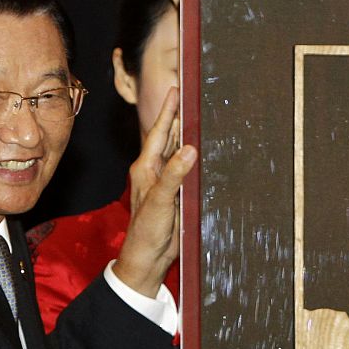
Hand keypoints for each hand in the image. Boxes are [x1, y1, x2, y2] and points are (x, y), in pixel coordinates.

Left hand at [113, 86, 193, 297]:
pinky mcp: (176, 196)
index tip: (177, 91)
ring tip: (197, 119)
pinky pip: (186, 172)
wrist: (148, 258)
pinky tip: (202, 154)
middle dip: (179, 119)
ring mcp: (165, 184)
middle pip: (169, 139)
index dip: (169, 111)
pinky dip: (194, 160)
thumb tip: (190, 149)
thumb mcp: (160, 200)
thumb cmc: (146, 231)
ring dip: (187, 137)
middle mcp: (155, 172)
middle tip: (190, 99)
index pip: (160, 133)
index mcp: (146, 168)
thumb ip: (174, 174)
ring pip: (178, 154)